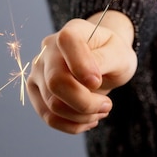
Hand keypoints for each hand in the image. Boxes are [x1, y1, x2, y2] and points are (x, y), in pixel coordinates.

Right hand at [27, 11, 136, 133]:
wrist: (104, 60)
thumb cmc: (113, 54)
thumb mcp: (120, 54)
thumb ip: (104, 60)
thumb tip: (87, 80)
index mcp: (72, 31)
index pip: (67, 42)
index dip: (82, 66)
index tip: (98, 80)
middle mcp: (49, 49)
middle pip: (56, 82)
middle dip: (85, 103)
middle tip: (107, 105)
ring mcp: (38, 70)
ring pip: (52, 105)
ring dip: (82, 116)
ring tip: (101, 111)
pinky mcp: (36, 91)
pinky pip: (49, 117)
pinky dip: (72, 125)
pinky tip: (89, 119)